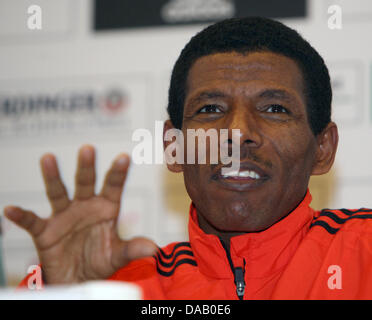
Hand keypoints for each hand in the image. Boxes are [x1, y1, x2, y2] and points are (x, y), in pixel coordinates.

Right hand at [4, 145, 156, 283]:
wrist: (78, 278)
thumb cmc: (100, 261)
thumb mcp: (117, 255)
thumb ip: (133, 249)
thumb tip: (153, 249)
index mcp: (106, 208)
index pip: (113, 186)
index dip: (118, 173)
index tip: (124, 157)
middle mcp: (85, 206)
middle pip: (86, 182)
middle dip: (87, 166)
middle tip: (88, 148)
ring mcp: (65, 216)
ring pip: (59, 193)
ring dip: (53, 177)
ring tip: (48, 158)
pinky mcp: (46, 231)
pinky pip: (32, 221)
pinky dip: (22, 216)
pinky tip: (10, 209)